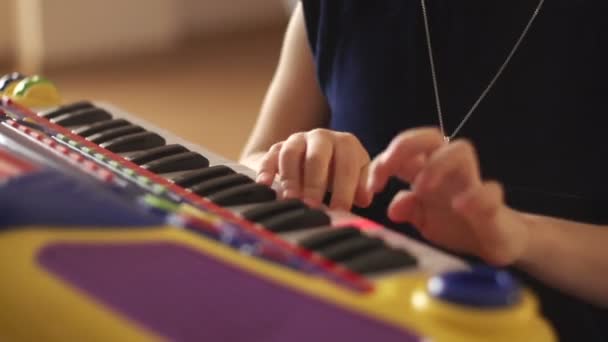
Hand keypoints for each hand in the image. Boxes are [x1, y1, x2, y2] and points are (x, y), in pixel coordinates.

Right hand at [256, 128, 372, 209]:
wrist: (311, 160)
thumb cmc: (338, 173)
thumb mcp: (355, 177)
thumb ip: (361, 186)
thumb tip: (364, 199)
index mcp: (345, 144)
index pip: (347, 165)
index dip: (344, 188)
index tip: (340, 210)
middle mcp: (321, 137)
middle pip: (317, 156)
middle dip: (315, 182)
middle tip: (312, 205)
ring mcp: (297, 140)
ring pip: (291, 153)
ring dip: (290, 178)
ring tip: (291, 199)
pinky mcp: (277, 148)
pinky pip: (270, 155)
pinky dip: (266, 169)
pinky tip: (264, 184)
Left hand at [367, 127, 529, 265]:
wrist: (498, 241)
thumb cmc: (456, 223)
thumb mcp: (424, 219)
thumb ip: (407, 208)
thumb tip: (392, 209)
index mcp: (428, 172)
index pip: (404, 151)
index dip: (383, 162)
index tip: (370, 188)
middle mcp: (449, 171)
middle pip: (431, 137)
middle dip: (406, 145)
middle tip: (388, 168)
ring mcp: (472, 183)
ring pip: (461, 150)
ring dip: (437, 164)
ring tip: (421, 187)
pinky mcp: (494, 204)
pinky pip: (490, 190)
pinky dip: (476, 196)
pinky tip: (460, 207)